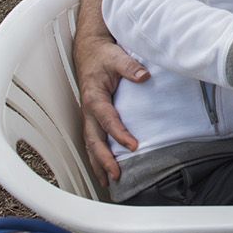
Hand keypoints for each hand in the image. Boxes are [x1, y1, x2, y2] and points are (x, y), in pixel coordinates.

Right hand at [75, 35, 147, 183]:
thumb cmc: (103, 55)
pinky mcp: (92, 117)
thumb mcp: (117, 57)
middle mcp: (89, 110)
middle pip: (94, 139)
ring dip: (98, 163)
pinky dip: (96, 156)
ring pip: (90, 144)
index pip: (107, 119)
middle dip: (104, 159)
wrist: (90, 50)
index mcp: (95, 97)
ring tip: (107, 182)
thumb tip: (144, 76)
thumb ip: (130, 67)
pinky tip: (103, 169)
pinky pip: (92, 140)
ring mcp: (88, 115)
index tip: (133, 146)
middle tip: (116, 175)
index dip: (119, 134)